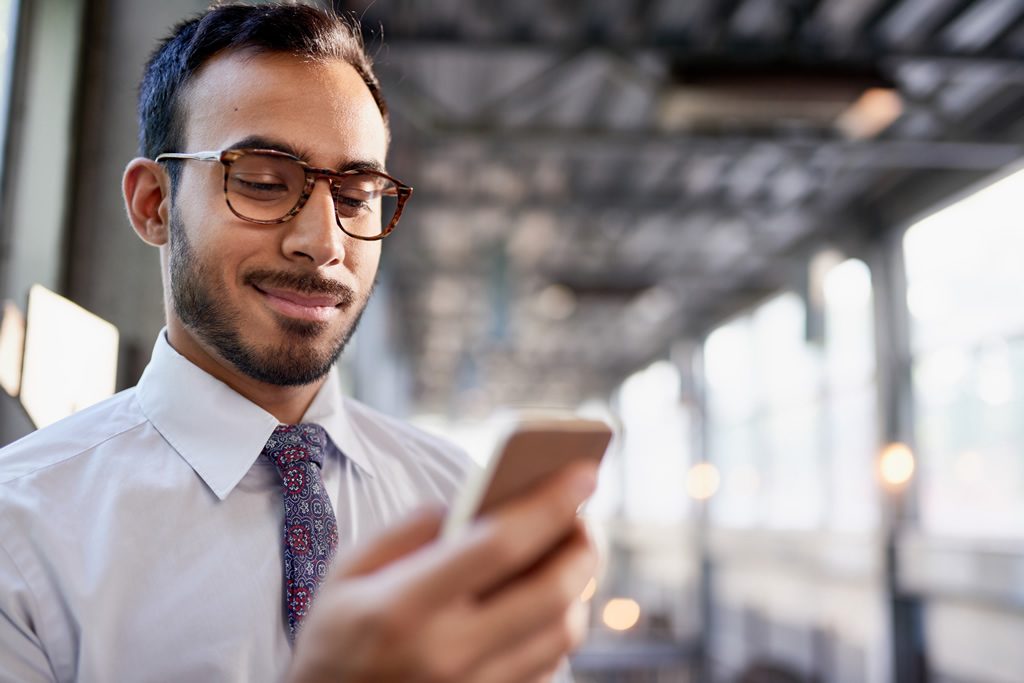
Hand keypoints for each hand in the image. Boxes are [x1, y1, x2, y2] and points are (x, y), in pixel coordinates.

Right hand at [287, 463, 598, 682]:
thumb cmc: (334, 639)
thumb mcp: (345, 573)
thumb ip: (407, 530)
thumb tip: (469, 504)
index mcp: (405, 607)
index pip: (500, 545)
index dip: (551, 503)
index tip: (583, 472)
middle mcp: (447, 655)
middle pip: (552, 593)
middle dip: (583, 545)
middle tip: (584, 516)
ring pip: (562, 635)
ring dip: (578, 588)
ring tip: (569, 555)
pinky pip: (550, 668)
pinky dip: (558, 626)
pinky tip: (548, 601)